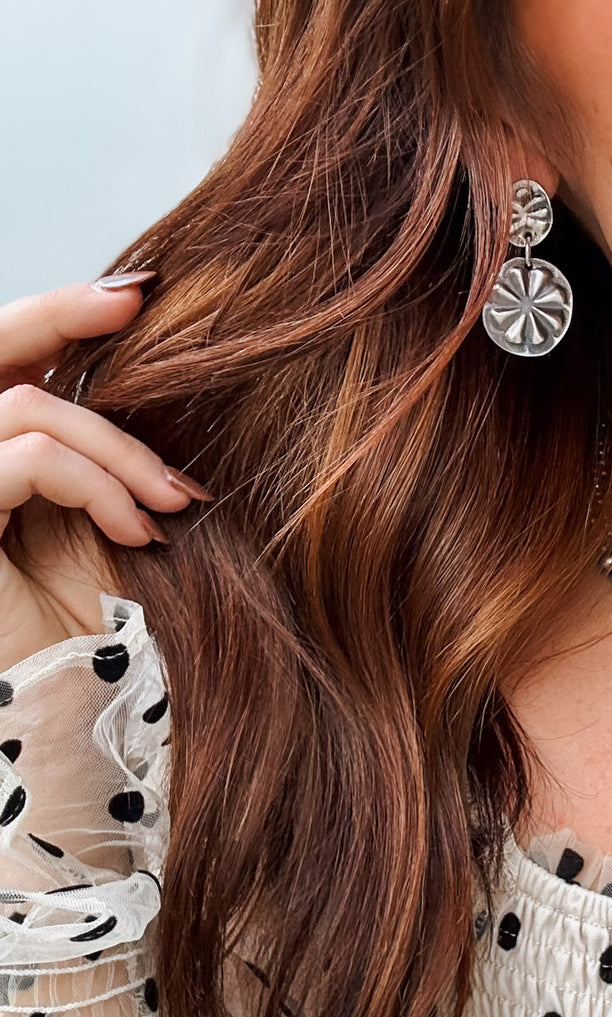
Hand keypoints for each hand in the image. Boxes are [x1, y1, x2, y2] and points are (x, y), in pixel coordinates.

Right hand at [0, 274, 210, 669]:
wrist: (64, 707)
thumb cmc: (86, 623)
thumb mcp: (100, 519)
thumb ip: (98, 454)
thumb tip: (154, 387)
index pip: (0, 357)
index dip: (53, 313)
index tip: (135, 294)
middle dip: (62, 314)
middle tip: (137, 308)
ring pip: (28, 408)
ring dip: (118, 448)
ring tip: (174, 500)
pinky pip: (29, 457)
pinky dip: (96, 483)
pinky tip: (138, 528)